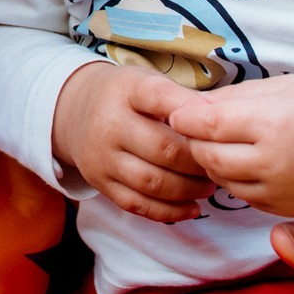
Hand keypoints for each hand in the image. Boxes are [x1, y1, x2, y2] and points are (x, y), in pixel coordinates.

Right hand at [52, 61, 214, 221]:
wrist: (72, 111)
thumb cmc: (124, 97)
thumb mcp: (146, 81)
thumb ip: (180, 99)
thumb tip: (221, 121)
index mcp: (126, 91)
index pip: (160, 97)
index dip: (192, 112)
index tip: (216, 123)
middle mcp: (109, 124)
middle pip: (163, 149)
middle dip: (199, 161)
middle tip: (219, 164)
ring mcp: (102, 157)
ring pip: (152, 183)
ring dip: (188, 189)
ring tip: (208, 186)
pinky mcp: (100, 183)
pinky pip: (137, 205)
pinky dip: (169, 211)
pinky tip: (191, 208)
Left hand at [169, 75, 293, 218]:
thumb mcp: (280, 89)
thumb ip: (232, 99)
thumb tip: (189, 108)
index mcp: (272, 124)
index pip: (207, 124)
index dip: (185, 118)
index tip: (177, 112)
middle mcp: (274, 162)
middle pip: (206, 156)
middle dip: (194, 141)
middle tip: (196, 128)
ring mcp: (280, 191)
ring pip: (220, 179)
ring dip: (212, 162)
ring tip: (224, 142)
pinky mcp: (284, 209)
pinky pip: (242, 195)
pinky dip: (235, 179)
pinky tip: (247, 161)